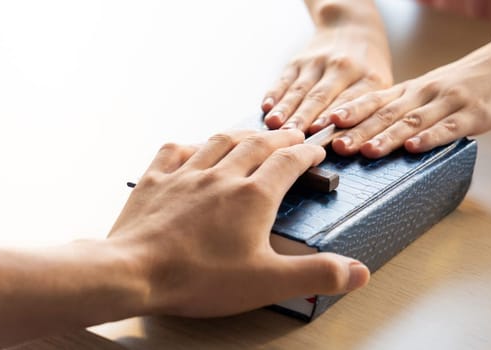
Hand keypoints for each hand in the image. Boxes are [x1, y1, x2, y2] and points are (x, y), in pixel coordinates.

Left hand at [109, 129, 369, 316]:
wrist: (134, 270)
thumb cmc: (197, 278)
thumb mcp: (267, 282)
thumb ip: (315, 274)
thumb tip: (356, 271)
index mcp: (252, 196)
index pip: (289, 162)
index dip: (306, 153)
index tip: (316, 149)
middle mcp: (220, 176)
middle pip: (256, 144)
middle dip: (279, 138)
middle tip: (291, 136)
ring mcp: (184, 175)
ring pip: (218, 141)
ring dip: (240, 134)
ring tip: (252, 134)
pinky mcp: (153, 181)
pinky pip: (174, 151)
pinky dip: (189, 145)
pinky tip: (192, 149)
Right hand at [262, 24, 391, 133]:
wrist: (353, 30)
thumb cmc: (368, 70)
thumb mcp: (379, 86)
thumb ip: (367, 112)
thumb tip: (347, 145)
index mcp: (368, 78)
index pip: (348, 99)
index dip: (333, 115)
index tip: (321, 131)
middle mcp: (342, 67)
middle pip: (320, 96)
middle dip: (305, 117)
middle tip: (292, 135)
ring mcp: (318, 62)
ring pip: (299, 89)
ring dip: (286, 108)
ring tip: (275, 125)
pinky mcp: (298, 61)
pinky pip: (284, 79)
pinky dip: (274, 93)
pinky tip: (266, 107)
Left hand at [328, 29, 490, 157]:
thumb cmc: (462, 83)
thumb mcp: (425, 92)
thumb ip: (399, 111)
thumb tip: (363, 135)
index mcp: (408, 91)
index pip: (372, 101)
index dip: (348, 113)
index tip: (323, 125)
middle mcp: (422, 94)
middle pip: (385, 114)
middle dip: (358, 130)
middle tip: (335, 145)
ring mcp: (447, 103)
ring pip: (411, 121)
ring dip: (387, 136)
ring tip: (366, 150)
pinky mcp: (472, 114)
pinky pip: (448, 127)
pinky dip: (430, 138)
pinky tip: (413, 147)